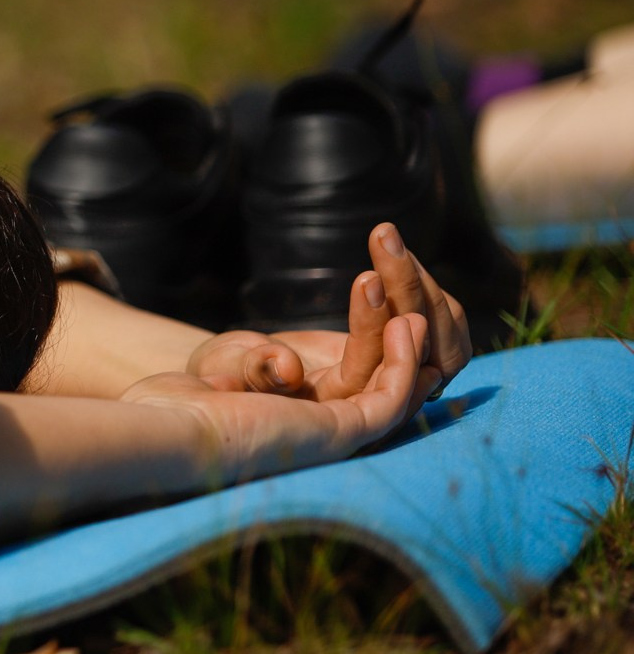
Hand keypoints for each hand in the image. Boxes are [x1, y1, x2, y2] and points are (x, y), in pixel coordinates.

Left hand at [126, 311, 432, 484]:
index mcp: (305, 413)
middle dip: (408, 342)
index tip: (391, 305)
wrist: (167, 424)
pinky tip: (403, 325)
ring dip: (409, 346)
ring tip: (413, 307)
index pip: (363, 381)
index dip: (383, 348)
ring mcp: (337, 433)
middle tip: (414, 296)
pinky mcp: (340, 431)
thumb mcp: (227, 369)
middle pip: (388, 384)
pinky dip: (402, 364)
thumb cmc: (184, 400)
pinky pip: (387, 398)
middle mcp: (328, 428)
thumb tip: (285, 370)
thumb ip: (257, 365)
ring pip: (395, 389)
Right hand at [185, 223, 467, 404]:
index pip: (379, 380)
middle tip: (385, 242)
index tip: (370, 280)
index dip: (380, 333)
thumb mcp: (225, 371)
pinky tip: (390, 252)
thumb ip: (256, 370)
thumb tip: (287, 367)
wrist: (225, 375)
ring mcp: (387, 379)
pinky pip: (428, 325)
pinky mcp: (389, 355)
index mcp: (336, 415)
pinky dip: (415, 287)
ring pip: (434, 341)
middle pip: (424, 359)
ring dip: (414, 285)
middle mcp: (375, 403)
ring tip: (384, 237)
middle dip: (408, 295)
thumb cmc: (218, 376)